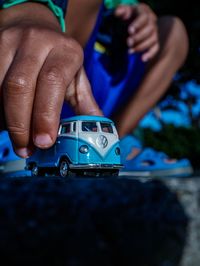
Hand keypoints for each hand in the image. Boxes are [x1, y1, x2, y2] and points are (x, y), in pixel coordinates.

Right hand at [0, 21, 101, 157]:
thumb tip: (96, 130)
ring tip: (16, 136)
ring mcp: (9, 42)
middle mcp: (36, 42)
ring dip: (5, 117)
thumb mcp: (76, 77)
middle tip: (26, 148)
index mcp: (64, 51)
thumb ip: (85, 104)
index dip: (45, 115)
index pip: (52, 82)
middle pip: (20, 86)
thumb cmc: (57, 58)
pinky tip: (5, 120)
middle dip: (20, 123)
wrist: (33, 27)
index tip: (44, 142)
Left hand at [115, 3, 158, 61]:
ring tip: (130, 51)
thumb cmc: (128, 15)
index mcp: (145, 12)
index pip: (144, 17)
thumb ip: (120, 10)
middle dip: (138, 38)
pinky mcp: (155, 42)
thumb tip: (118, 13)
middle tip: (128, 43)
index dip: (138, 24)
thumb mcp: (123, 11)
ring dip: (141, 47)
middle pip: (149, 30)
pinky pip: (156, 48)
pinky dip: (150, 54)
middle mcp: (152, 22)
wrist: (134, 22)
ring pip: (152, 40)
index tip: (130, 31)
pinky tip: (143, 59)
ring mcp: (154, 33)